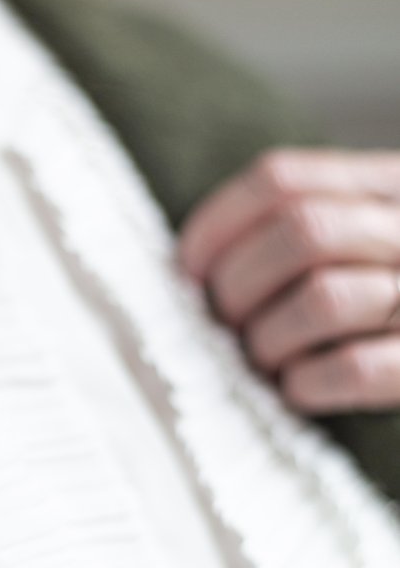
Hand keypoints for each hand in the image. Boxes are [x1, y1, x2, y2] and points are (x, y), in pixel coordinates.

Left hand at [176, 148, 399, 413]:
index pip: (282, 179)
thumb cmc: (392, 292)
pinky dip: (307, 382)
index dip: (217, 225)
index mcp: (390, 186)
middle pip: (300, 231)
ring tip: (265, 360)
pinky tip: (299, 388)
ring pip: (324, 298)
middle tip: (227, 325)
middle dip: (240, 286)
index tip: (188, 270)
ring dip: (269, 340)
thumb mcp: (364, 236)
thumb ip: (302, 229)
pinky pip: (357, 369)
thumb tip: (193, 269)